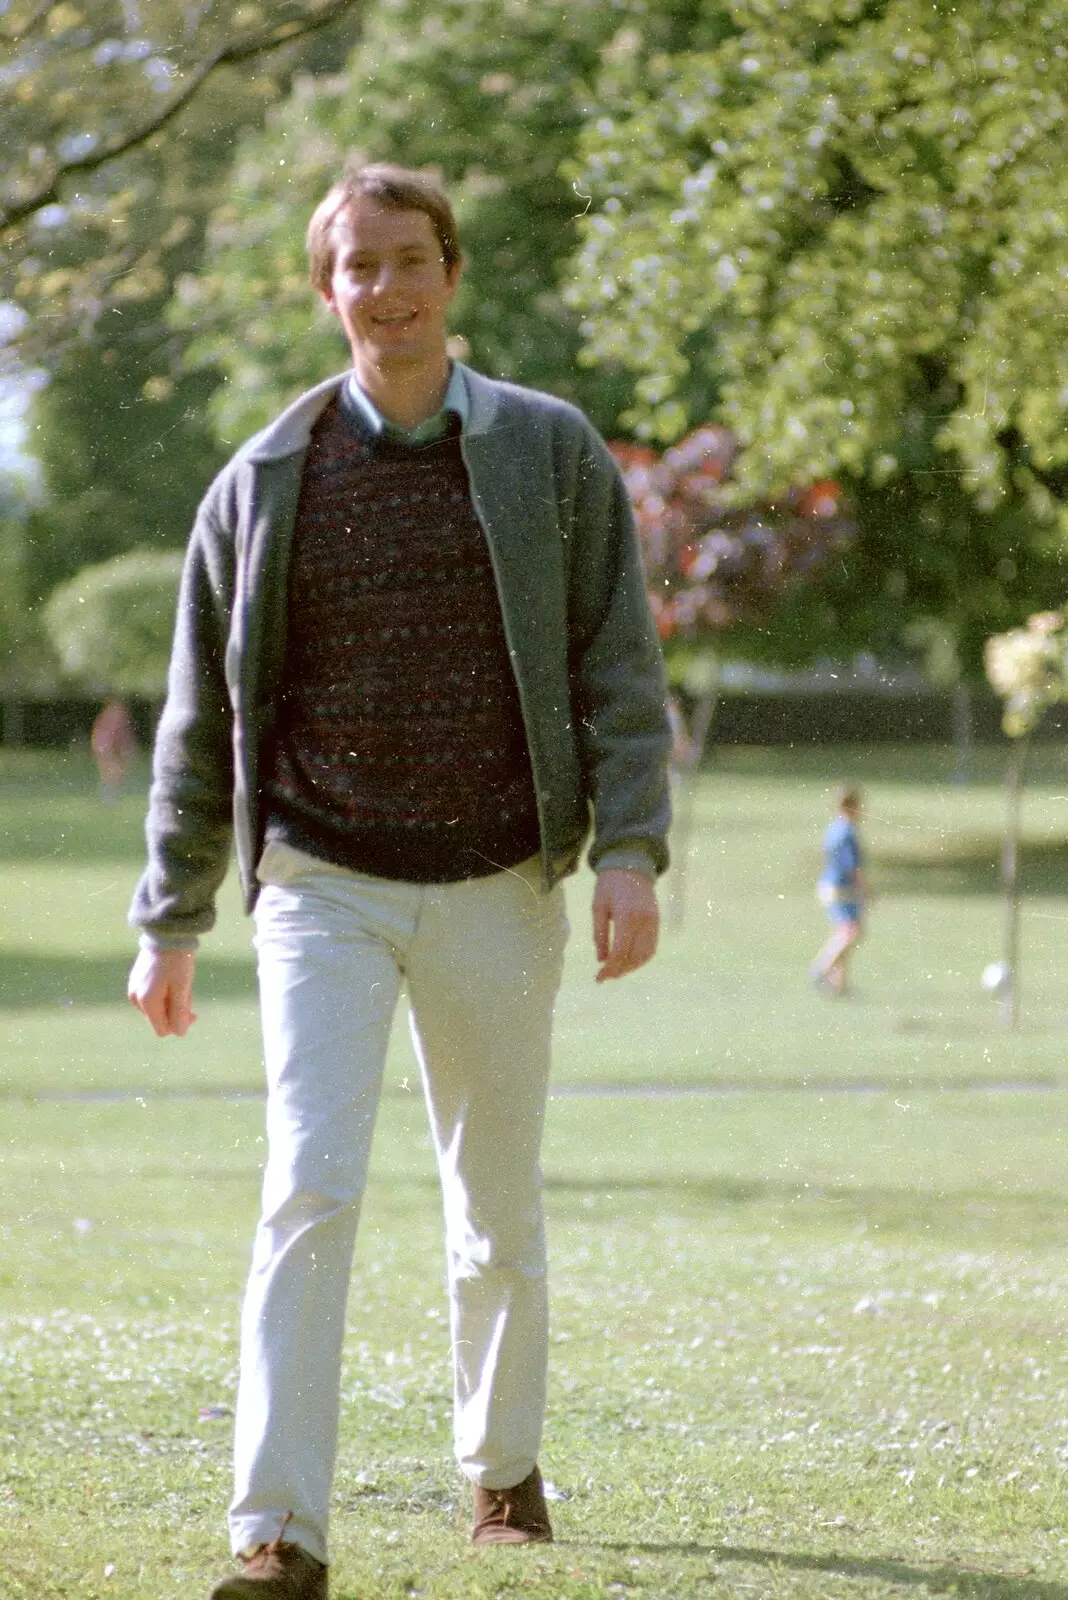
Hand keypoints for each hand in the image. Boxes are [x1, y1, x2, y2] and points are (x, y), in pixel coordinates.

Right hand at [127, 947, 197, 1036]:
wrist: (167, 934)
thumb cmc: (177, 961)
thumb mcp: (182, 987)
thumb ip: (179, 1012)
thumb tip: (179, 1033)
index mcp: (146, 1001)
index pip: (162, 1030)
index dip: (179, 1024)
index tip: (192, 1010)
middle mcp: (136, 998)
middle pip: (160, 1019)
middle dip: (176, 1011)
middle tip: (187, 991)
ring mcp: (134, 989)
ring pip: (158, 1008)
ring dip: (172, 1002)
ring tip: (181, 983)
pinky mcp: (136, 982)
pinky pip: (153, 998)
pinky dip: (166, 994)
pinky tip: (172, 980)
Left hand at [592, 868, 658, 982]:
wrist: (631, 864)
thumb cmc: (609, 885)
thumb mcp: (598, 907)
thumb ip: (600, 934)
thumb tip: (601, 960)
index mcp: (626, 916)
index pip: (621, 951)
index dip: (610, 968)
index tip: (599, 977)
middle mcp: (643, 921)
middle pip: (634, 956)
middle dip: (619, 971)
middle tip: (605, 977)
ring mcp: (653, 922)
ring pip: (646, 955)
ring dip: (631, 967)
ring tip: (616, 971)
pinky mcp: (657, 921)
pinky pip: (652, 946)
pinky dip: (641, 958)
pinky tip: (629, 962)